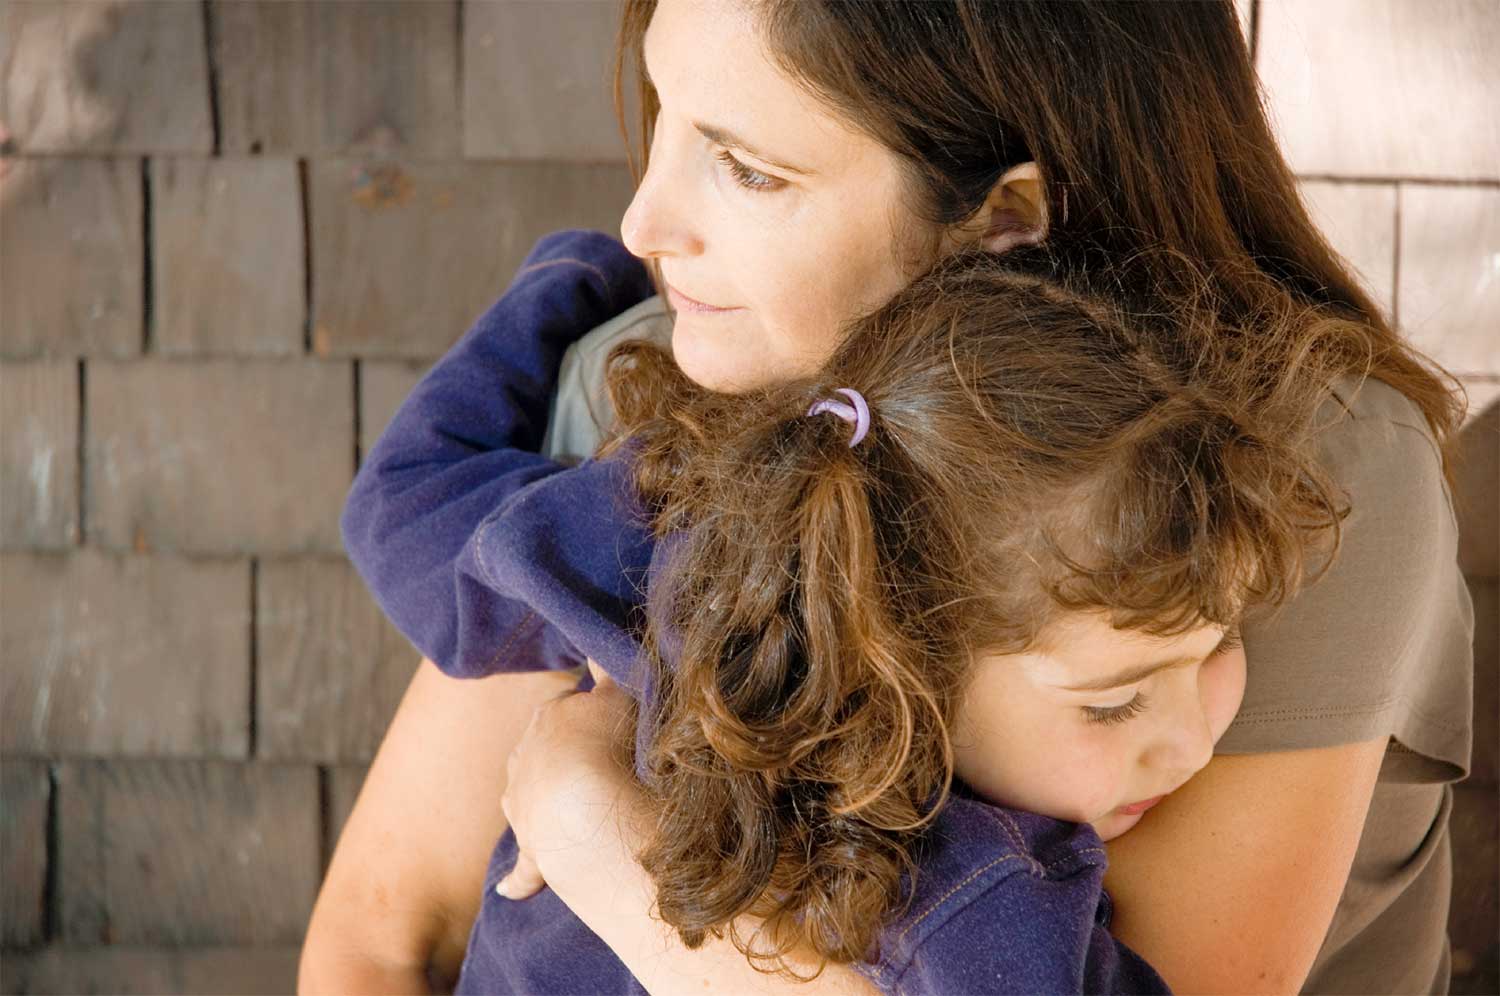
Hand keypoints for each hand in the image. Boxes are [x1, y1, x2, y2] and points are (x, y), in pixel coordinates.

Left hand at [494, 659, 642, 900]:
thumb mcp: (617, 697)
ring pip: (527, 802)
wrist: (580, 803)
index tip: (607, 726)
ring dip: (541, 807)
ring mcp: (524, 807)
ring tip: (573, 815)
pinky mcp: (531, 852)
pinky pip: (525, 868)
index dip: (588, 718)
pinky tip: (511, 891)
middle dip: (564, 760)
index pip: (566, 712)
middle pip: (544, 756)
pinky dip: (520, 879)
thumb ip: (609, 670)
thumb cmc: (605, 743)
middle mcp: (526, 761)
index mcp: (548, 721)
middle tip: (602, 769)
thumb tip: (600, 642)